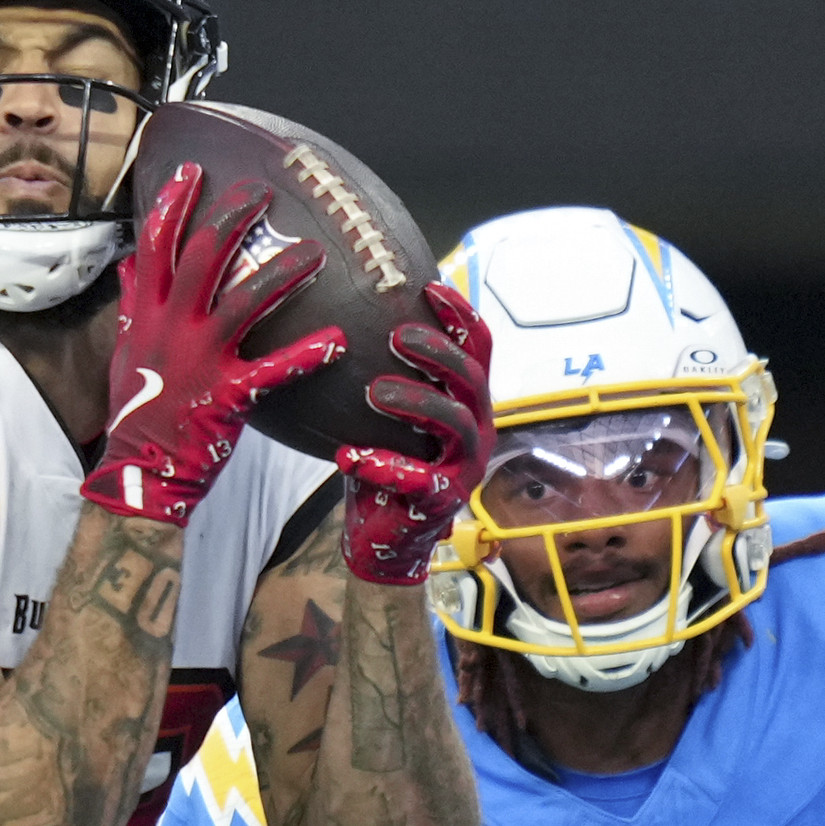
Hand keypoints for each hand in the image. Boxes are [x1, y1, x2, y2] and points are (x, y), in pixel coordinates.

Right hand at [80, 162, 343, 526]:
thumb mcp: (126, 348)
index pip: (156, 244)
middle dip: (232, 217)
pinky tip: (338, 339)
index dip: (173, 203)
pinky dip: (307, 354)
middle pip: (202, 256)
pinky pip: (274, 370)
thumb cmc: (137, 407)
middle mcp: (172, 327)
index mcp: (148, 313)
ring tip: (315, 253)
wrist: (140, 470)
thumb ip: (133, 302)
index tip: (193, 170)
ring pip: (244, 302)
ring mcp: (199, 359)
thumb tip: (128, 261)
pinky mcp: (226, 394)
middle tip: (263, 191)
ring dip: (282, 273)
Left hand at [334, 280, 493, 585]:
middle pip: (471, 377)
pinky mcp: (443, 501)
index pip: (478, 347)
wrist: (386, 539)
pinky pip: (419, 478)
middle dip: (438, 351)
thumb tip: (346, 319)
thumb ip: (384, 375)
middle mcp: (477, 428)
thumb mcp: (386, 417)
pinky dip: (381, 465)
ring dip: (416, 401)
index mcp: (468, 402)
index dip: (460, 314)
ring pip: (455, 422)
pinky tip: (346, 456)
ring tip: (374, 393)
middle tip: (397, 336)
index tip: (428, 286)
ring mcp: (466, 466)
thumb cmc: (385, 466)